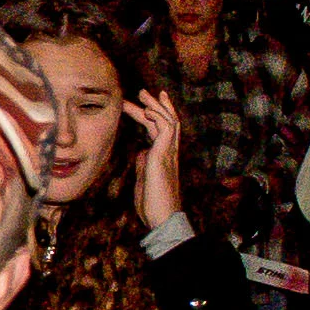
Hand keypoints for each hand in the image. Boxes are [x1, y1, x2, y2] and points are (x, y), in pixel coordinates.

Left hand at [126, 90, 184, 228]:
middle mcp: (169, 152)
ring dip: (155, 106)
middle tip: (143, 91)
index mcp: (163, 156)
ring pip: (168, 121)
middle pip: (166, 121)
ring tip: (142, 94)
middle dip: (155, 105)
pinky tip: (147, 110)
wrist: (161, 218)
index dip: (153, 115)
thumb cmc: (153, 203)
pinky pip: (165, 130)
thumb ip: (143, 163)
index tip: (144, 104)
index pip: (160, 130)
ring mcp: (168, 153)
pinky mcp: (164, 156)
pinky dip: (157, 117)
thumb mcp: (144, 178)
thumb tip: (141, 152)